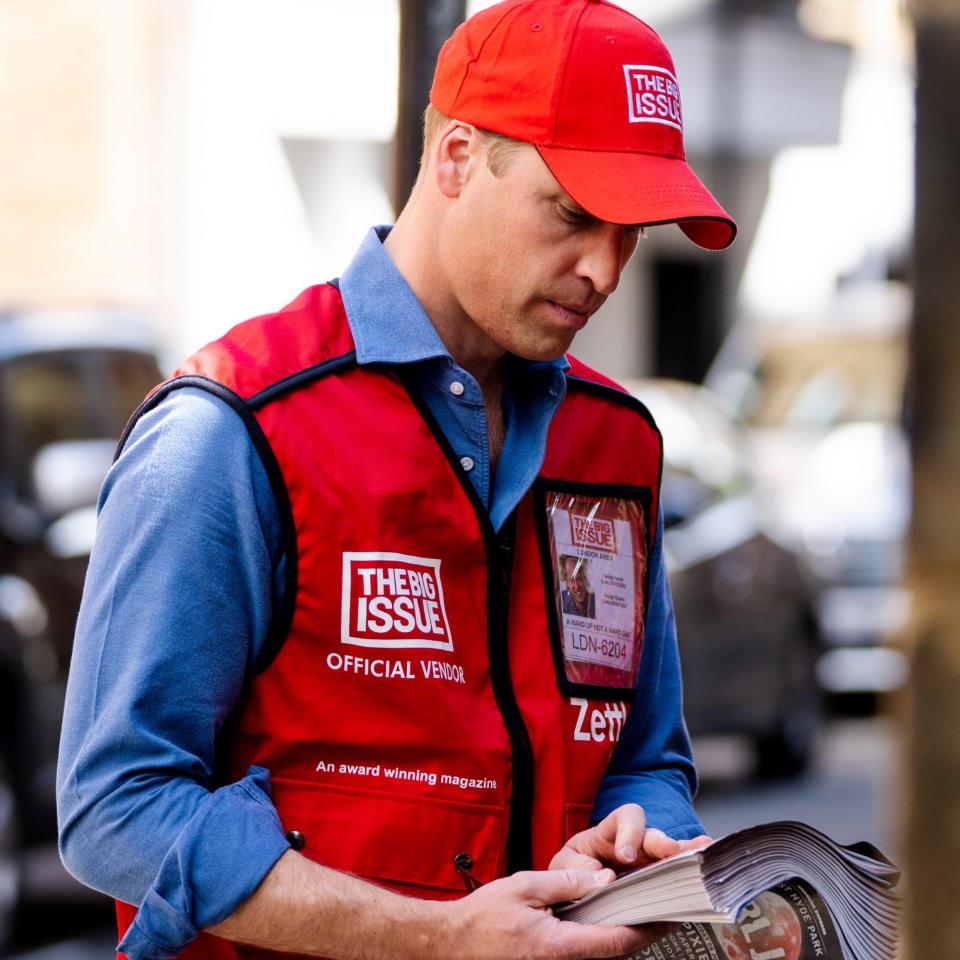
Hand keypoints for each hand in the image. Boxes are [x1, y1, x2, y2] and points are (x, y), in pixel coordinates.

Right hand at [442, 867, 671, 959]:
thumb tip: (605, 878)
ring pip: (600, 957)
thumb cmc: (483, 917)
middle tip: (660, 910)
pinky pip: (583, 956)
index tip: (668, 916)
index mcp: (560, 947)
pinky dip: (599, 941)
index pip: (616, 941)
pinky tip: (603, 923)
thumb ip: (568, 883)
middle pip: (613, 953)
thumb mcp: (525, 887)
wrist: (452, 944)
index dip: (646, 929)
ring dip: (620, 937)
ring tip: (638, 912)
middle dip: (639, 932)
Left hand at [549, 803, 712, 871]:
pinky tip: (708, 863)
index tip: (625, 856)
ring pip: (670, 854)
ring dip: (685, 854)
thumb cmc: (572, 870)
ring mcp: (650, 864)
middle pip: (654, 835)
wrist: (576, 892)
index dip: (629, 832)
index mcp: (609, 834)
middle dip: (662, 842)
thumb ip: (576, 867)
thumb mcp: (565, 865)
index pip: (625, 817)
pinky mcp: (660, 884)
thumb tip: (603, 876)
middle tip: (670, 852)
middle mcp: (636, 844)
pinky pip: (677, 876)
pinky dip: (691, 871)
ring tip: (704, 851)